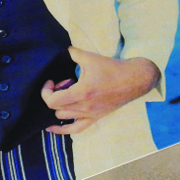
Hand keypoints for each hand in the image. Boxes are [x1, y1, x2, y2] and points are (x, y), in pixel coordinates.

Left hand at [43, 49, 159, 134]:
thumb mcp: (90, 57)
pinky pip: (75, 129)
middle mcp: (84, 107)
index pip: (52, 100)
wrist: (134, 80)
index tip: (50, 81)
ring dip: (59, 105)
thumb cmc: (112, 69)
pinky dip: (61, 129)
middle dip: (53, 94)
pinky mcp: (95, 117)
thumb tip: (64, 50)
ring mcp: (90, 114)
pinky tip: (51, 127)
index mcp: (81, 92)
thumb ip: (73, 53)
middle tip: (62, 83)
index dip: (45, 91)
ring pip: (63, 117)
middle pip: (56, 108)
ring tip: (66, 94)